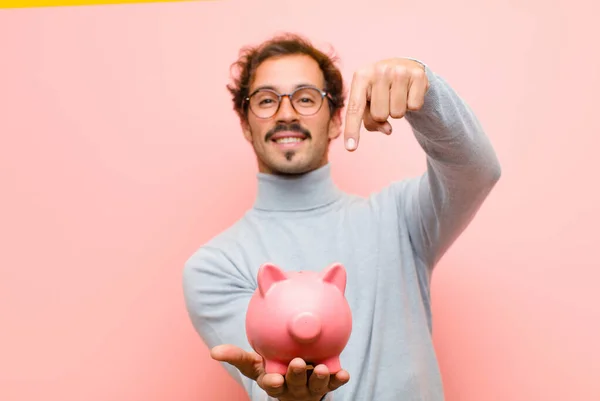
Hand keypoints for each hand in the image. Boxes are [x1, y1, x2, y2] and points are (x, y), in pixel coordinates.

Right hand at [210, 344, 349, 400]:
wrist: (294, 377)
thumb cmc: (271, 368)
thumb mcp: (254, 362)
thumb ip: (236, 356)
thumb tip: (214, 352)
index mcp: (273, 382)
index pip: (271, 384)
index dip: (273, 383)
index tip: (274, 380)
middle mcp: (291, 387)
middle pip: (294, 383)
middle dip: (297, 376)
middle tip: (299, 364)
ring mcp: (309, 387)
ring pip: (315, 385)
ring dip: (320, 378)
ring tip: (323, 368)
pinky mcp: (325, 384)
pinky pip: (333, 382)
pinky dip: (338, 379)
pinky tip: (344, 373)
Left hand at [343, 58, 428, 150]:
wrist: (403, 66)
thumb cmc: (379, 89)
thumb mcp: (368, 101)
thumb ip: (371, 120)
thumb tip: (388, 130)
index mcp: (361, 76)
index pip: (355, 109)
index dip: (352, 130)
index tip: (350, 149)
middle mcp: (379, 70)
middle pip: (379, 115)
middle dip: (383, 114)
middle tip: (386, 99)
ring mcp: (400, 71)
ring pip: (397, 113)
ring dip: (398, 110)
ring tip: (397, 95)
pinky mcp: (418, 75)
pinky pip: (414, 107)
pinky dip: (412, 104)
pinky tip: (410, 91)